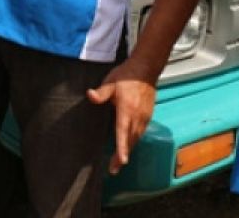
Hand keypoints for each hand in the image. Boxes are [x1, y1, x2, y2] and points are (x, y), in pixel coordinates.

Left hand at [86, 57, 157, 173]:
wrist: (146, 68)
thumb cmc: (127, 75)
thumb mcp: (111, 82)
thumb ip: (101, 92)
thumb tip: (90, 95)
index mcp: (126, 109)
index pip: (123, 131)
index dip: (122, 147)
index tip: (122, 161)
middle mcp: (137, 116)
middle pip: (130, 141)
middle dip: (122, 156)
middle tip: (114, 169)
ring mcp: (144, 117)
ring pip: (136, 138)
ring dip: (129, 150)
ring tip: (120, 162)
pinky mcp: (148, 115)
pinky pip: (141, 132)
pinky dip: (134, 141)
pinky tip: (129, 145)